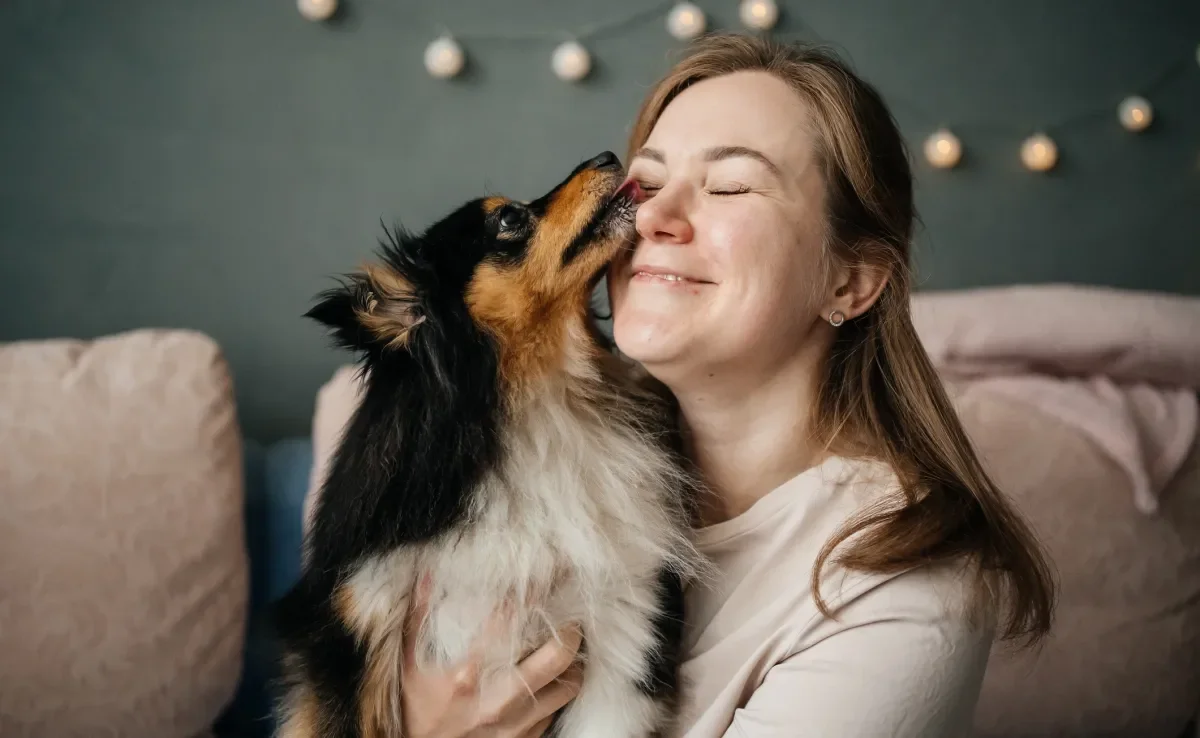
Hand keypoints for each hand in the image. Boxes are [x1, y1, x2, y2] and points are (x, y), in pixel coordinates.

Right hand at [400, 583, 583, 737]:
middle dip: (570, 628)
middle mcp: (499, 700)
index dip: (530, 593)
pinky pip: (558, 709)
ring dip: (573, 662)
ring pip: (569, 684)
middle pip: (558, 655)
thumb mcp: (409, 664)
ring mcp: (517, 723)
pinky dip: (561, 688)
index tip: (541, 577)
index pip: (511, 622)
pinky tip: (553, 676)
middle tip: (569, 613)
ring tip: (567, 644)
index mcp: (469, 675)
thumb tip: (427, 574)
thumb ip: (418, 618)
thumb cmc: (417, 709)